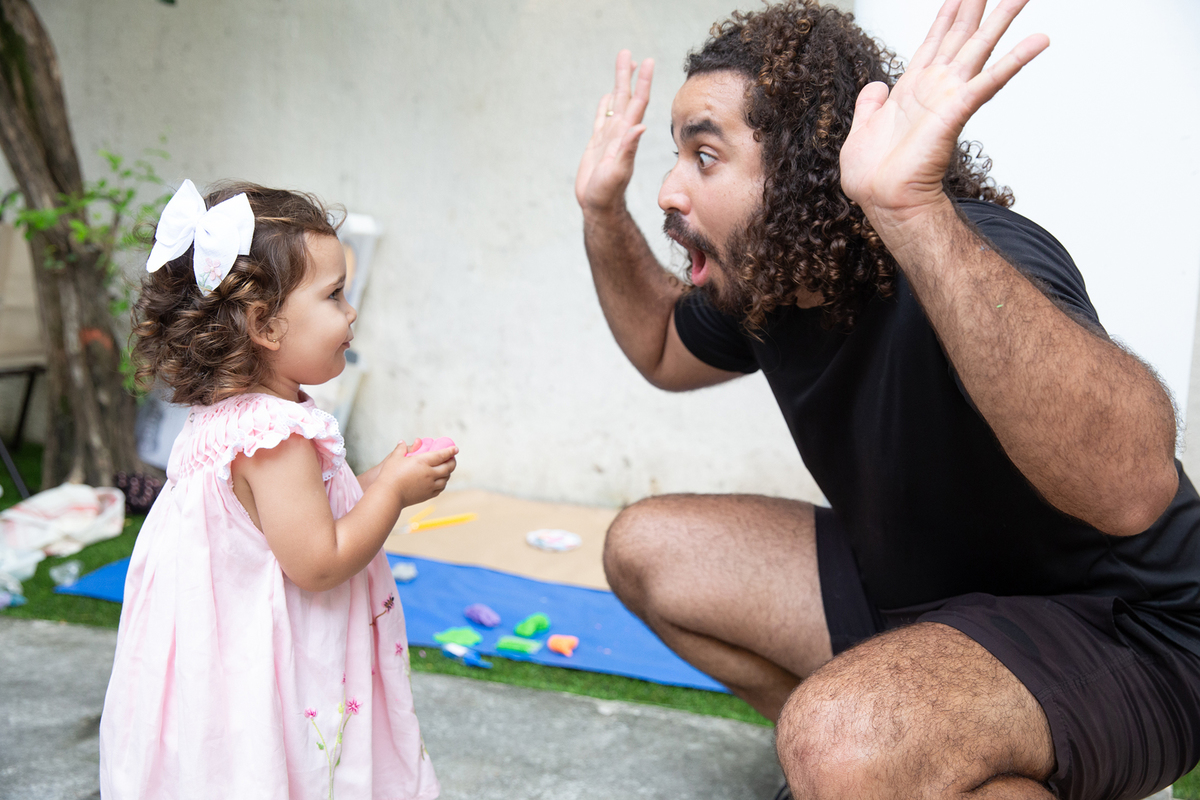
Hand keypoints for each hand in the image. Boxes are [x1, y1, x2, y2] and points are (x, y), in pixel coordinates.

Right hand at [376, 440, 456, 507]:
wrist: (388, 495)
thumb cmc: (390, 475)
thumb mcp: (394, 458)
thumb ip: (401, 449)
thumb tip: (402, 442)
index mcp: (423, 462)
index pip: (442, 455)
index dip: (450, 451)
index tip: (455, 449)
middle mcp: (429, 473)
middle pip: (447, 467)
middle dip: (452, 461)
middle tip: (452, 458)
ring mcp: (430, 485)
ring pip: (446, 478)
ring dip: (448, 473)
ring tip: (447, 469)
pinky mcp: (428, 495)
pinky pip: (440, 488)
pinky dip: (443, 483)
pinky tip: (441, 481)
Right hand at [575, 50, 654, 215]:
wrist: (599, 206)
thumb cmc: (608, 193)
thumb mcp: (618, 171)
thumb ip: (628, 149)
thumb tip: (639, 126)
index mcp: (627, 135)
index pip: (637, 102)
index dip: (643, 82)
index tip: (648, 62)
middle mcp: (620, 132)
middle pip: (625, 96)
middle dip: (627, 74)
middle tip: (628, 52)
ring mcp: (609, 137)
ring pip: (614, 103)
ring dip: (618, 83)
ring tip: (623, 63)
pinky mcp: (598, 143)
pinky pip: (602, 118)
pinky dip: (604, 105)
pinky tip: (607, 96)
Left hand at [839, 0, 1048, 233]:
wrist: (882, 199)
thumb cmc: (873, 174)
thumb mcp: (862, 128)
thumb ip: (869, 104)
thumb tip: (875, 85)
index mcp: (912, 88)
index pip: (934, 42)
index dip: (947, 15)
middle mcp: (934, 87)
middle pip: (961, 36)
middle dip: (977, 7)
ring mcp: (948, 97)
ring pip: (980, 47)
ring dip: (1002, 19)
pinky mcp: (956, 111)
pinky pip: (989, 81)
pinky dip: (1015, 59)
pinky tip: (1039, 39)